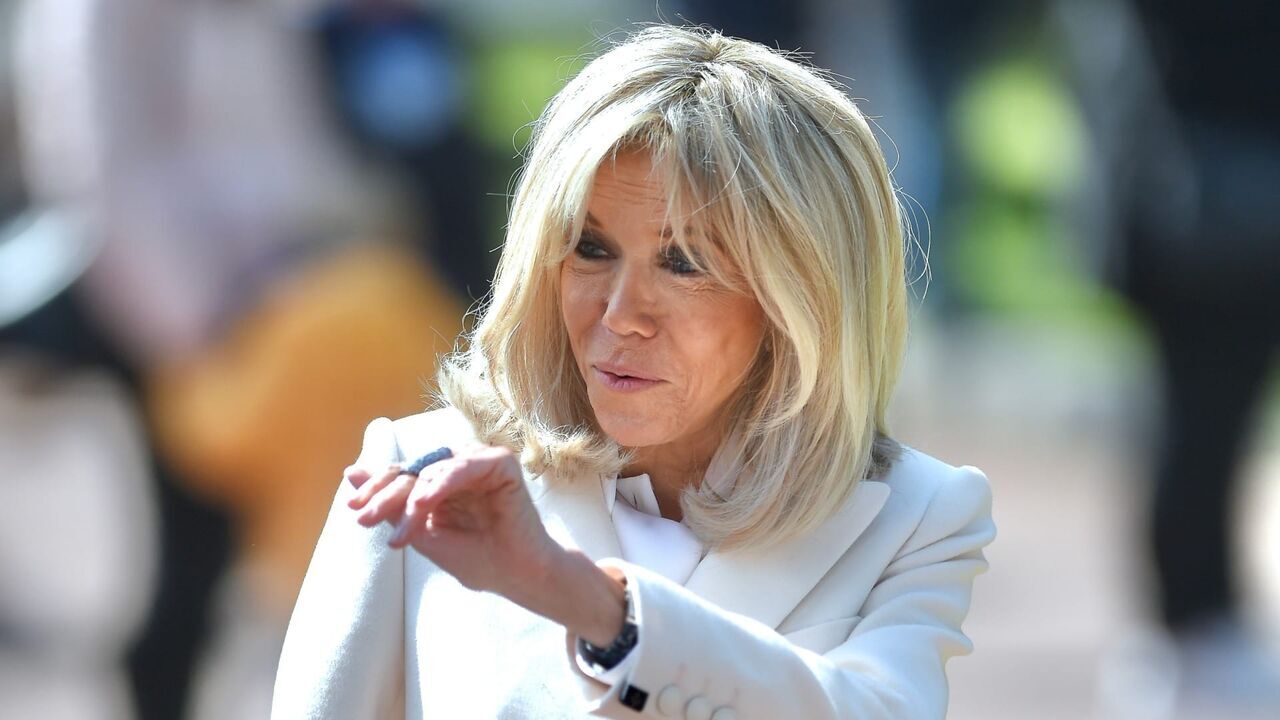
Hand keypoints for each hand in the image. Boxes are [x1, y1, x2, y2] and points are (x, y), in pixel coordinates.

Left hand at [345, 445, 557, 597]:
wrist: (516, 577)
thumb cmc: (474, 559)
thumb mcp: (421, 534)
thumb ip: (392, 506)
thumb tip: (351, 473)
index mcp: (440, 482)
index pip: (403, 474)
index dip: (376, 489)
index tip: (355, 512)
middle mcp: (458, 468)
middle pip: (414, 470)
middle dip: (386, 495)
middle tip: (365, 518)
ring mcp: (480, 464)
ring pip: (435, 468)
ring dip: (413, 497)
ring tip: (403, 527)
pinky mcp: (502, 465)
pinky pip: (466, 466)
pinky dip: (443, 482)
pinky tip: (425, 502)